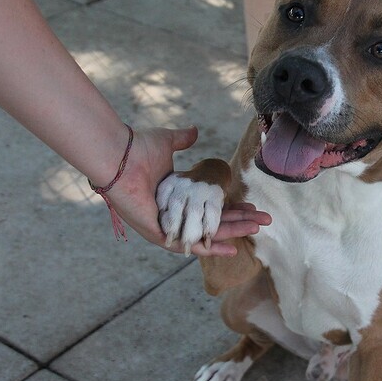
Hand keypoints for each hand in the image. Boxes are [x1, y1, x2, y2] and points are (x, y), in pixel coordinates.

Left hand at [103, 126, 269, 255]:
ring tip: (256, 229)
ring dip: (232, 232)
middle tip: (263, 221)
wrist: (117, 158)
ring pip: (206, 234)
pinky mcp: (159, 234)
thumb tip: (195, 131)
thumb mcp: (166, 142)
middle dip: (240, 221)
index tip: (252, 206)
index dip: (232, 206)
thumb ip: (181, 140)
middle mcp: (173, 213)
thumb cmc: (137, 148)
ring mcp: (166, 225)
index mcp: (175, 196)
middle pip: (213, 221)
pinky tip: (231, 248)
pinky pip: (188, 245)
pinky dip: (210, 248)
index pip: (209, 206)